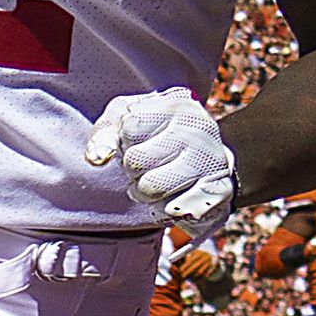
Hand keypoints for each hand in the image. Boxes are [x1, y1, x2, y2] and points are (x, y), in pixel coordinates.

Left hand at [84, 91, 241, 231]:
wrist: (204, 162)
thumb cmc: (157, 137)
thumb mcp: (127, 122)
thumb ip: (105, 134)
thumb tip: (97, 158)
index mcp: (178, 104)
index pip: (128, 128)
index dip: (125, 140)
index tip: (141, 139)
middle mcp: (200, 128)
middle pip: (135, 161)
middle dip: (133, 169)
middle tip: (151, 164)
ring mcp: (212, 160)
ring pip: (150, 188)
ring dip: (145, 193)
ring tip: (160, 180)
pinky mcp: (218, 193)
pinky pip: (169, 211)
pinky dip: (162, 210)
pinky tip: (175, 196)